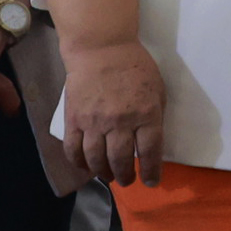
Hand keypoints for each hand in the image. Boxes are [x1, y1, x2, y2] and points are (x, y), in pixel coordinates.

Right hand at [59, 37, 166, 185]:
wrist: (101, 48)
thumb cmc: (135, 67)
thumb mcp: (157, 90)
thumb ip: (154, 116)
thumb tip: (150, 143)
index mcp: (146, 114)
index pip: (150, 151)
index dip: (151, 171)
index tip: (150, 182)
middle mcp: (120, 121)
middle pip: (121, 159)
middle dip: (125, 176)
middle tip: (126, 180)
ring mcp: (94, 121)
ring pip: (96, 159)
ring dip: (103, 173)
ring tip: (108, 176)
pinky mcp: (74, 118)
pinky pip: (73, 148)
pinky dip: (78, 162)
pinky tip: (85, 167)